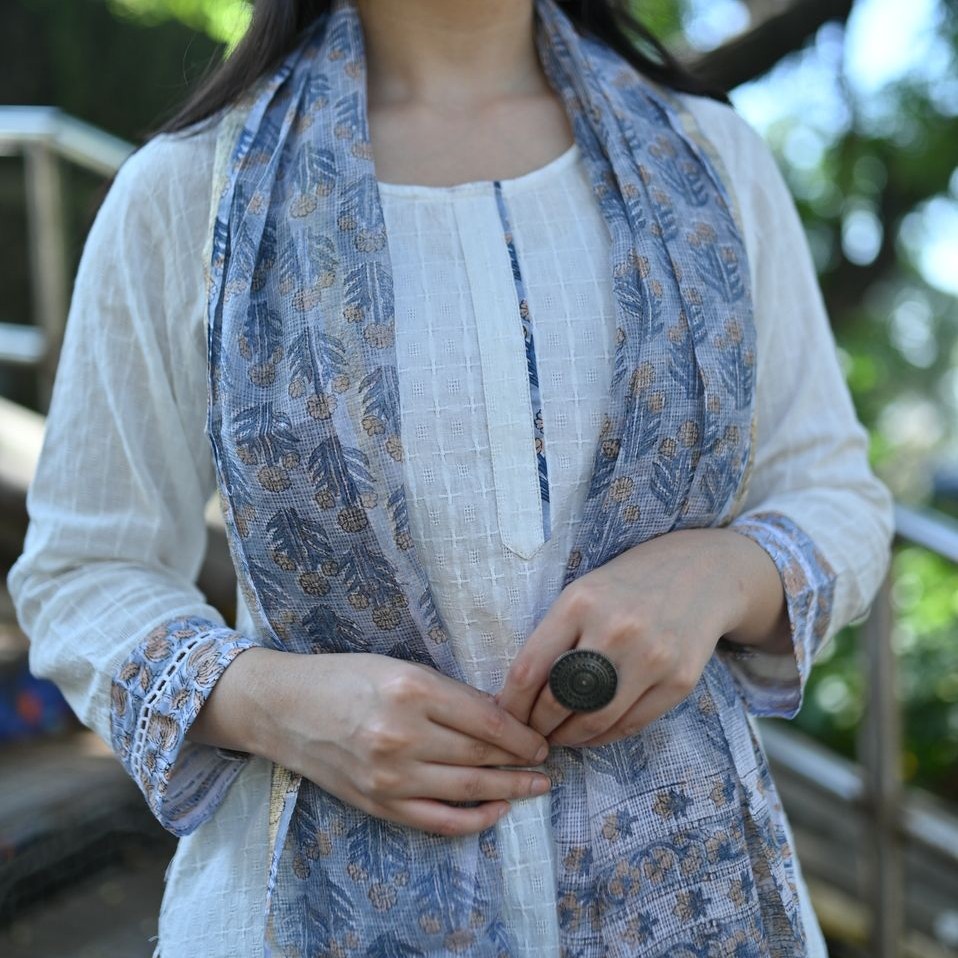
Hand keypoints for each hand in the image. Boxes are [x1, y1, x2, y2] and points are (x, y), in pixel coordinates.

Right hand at [247, 651, 550, 836]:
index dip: (520, 735)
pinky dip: (472, 820)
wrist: (285, 708)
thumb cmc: (345, 678)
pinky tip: (496, 810)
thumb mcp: (400, 668)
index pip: (485, 719)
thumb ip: (448, 694)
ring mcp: (389, 775)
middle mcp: (402, 735)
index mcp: (411, 690)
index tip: (540, 739)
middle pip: (480, 756)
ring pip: (466, 790)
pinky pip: (436, 820)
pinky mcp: (378, 804)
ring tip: (535, 788)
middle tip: (546, 764)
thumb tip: (500, 717)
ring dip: (508, 790)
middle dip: (521, 763)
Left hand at [495, 528, 786, 747]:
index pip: (528, 669)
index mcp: (579, 603)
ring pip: (595, 721)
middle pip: (559, 701)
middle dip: (535, 727)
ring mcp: (652, 658)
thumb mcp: (581, 593)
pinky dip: (603, 737)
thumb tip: (516, 694)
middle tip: (527, 735)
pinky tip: (589, 734)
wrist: (700, 572)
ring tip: (556, 739)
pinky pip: (631, 725)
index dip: (510, 705)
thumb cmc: (626, 585)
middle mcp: (615, 630)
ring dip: (568, 738)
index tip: (503, 717)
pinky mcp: (680, 681)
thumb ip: (553, 637)